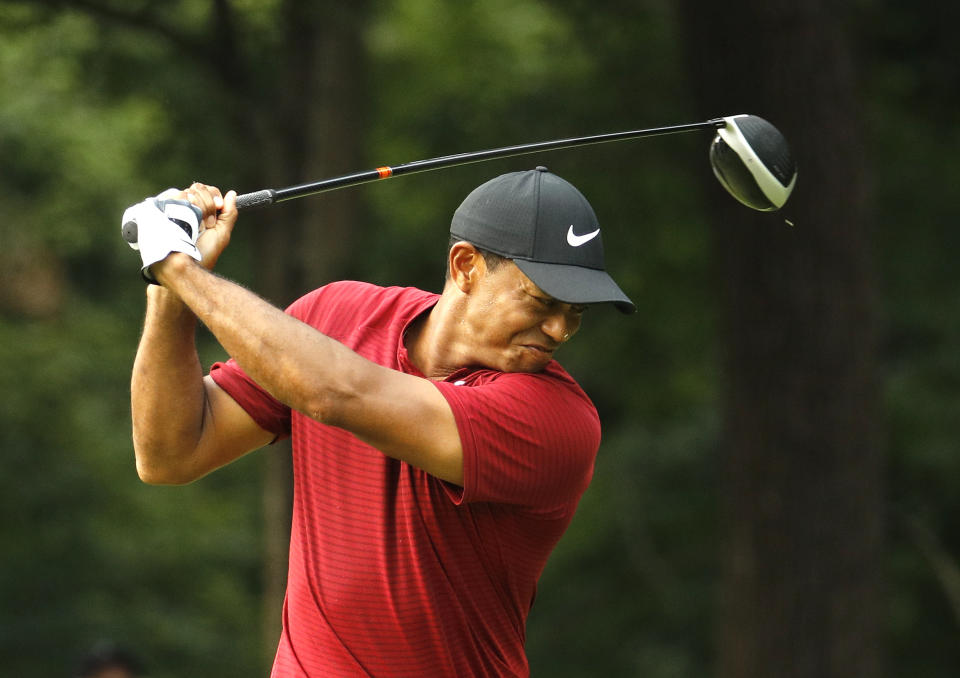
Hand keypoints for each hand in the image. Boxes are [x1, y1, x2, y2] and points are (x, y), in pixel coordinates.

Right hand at [121, 183, 237, 282]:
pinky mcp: (161, 210)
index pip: (208, 190)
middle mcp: (187, 207)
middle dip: (207, 205)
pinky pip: (173, 195)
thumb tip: (232, 193)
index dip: (214, 197)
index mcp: (201, 210)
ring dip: (196, 208)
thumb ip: (229, 214)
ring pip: (187, 192)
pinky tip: (183, 220)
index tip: (218, 207)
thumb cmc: (204, 254)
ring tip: (194, 227)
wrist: (184, 265)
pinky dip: (182, 205)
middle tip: (206, 225)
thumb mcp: (221, 234)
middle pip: (198, 188)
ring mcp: (173, 208)